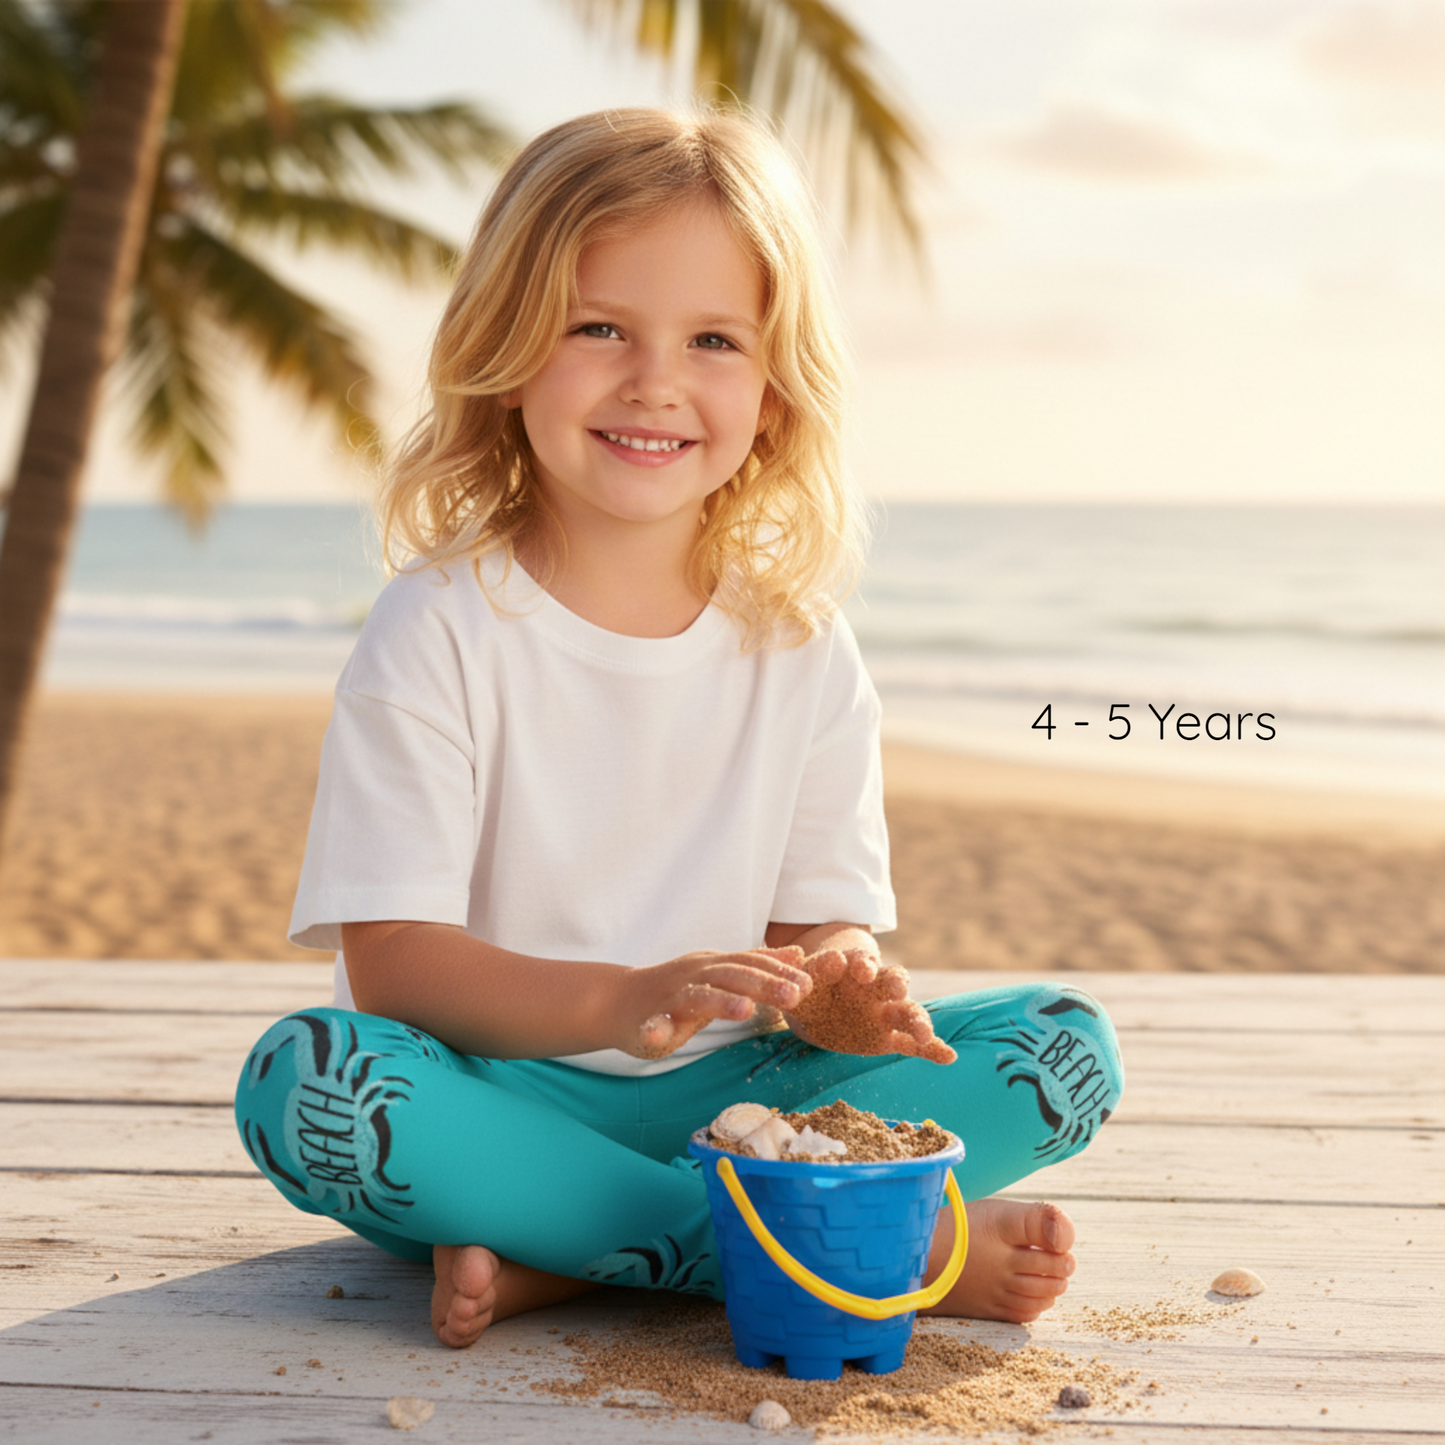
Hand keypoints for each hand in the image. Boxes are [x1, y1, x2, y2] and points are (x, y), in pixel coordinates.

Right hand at [622, 946, 810, 1060]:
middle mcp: (696, 974)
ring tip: (745, 1009)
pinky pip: (650, 1026)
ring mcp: (670, 997)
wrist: (618, 1000)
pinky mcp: (646, 1021)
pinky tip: (656, 1039)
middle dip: (765, 984)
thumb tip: (797, 954)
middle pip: (734, 976)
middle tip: (795, 996)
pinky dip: (653, 1030)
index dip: (781, 972)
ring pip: (698, 996)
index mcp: (715, 965)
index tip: (811, 984)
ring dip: (721, 1001)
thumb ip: (756, 965)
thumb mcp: (719, 972)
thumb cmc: (677, 989)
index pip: (753, 964)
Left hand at [782, 947, 956, 1064]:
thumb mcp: (802, 981)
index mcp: (851, 968)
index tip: (862, 969)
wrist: (813, 1009)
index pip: (861, 960)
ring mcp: (884, 1012)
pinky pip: (911, 1043)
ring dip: (918, 1021)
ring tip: (924, 1034)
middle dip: (897, 982)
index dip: (863, 963)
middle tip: (897, 988)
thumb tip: (810, 958)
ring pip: (907, 1012)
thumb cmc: (809, 989)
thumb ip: (810, 973)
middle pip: (893, 979)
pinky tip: (949, 1056)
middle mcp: (874, 987)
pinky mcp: (887, 1037)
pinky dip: (931, 1048)